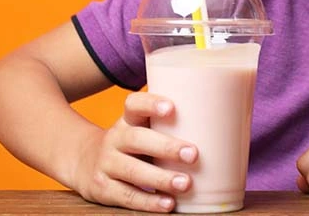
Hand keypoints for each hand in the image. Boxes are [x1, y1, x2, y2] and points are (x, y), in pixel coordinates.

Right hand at [70, 92, 197, 212]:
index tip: (172, 108)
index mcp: (128, 120)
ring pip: (132, 170)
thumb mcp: (141, 129)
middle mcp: (115, 138)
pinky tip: (168, 203)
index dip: (151, 103)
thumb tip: (225, 127)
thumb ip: (169, 127)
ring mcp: (107, 163)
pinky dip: (149, 201)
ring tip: (186, 183)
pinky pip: (127, 195)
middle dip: (166, 147)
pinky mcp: (103, 188)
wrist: (84, 162)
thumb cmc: (131, 144)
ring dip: (160, 178)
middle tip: (193, 154)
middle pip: (137, 139)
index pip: (134, 104)